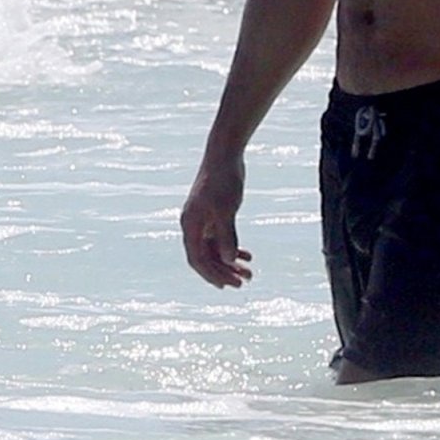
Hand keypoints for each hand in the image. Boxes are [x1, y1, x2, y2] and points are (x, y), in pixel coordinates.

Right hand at [181, 157, 253, 287]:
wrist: (225, 154)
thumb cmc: (223, 180)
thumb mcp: (226, 210)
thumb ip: (226, 236)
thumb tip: (228, 261)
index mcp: (190, 226)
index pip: (198, 259)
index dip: (213, 275)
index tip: (229, 285)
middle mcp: (194, 226)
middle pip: (206, 257)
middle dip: (224, 272)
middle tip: (244, 282)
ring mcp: (203, 220)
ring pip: (215, 249)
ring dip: (230, 262)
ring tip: (249, 273)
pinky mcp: (214, 214)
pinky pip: (221, 238)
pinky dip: (233, 248)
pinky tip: (246, 255)